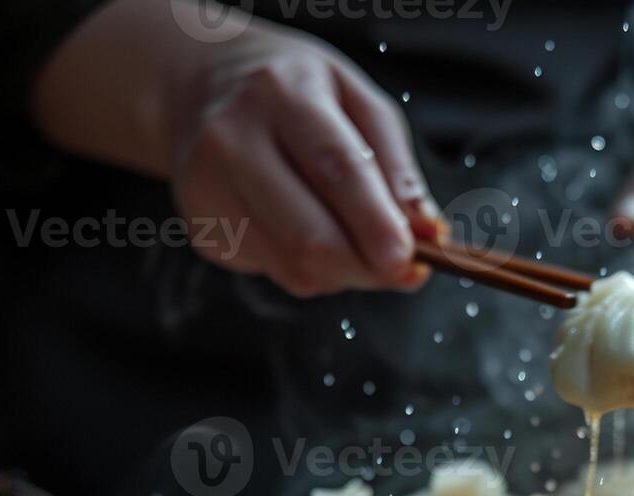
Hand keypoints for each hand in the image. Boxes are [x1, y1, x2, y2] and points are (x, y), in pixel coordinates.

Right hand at [36, 0, 439, 297]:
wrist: (203, 85)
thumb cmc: (298, 93)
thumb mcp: (358, 103)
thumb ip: (398, 170)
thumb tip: (430, 235)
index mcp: (283, 93)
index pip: (336, 167)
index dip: (376, 222)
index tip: (408, 259)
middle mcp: (233, 140)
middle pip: (309, 236)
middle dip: (368, 267)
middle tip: (404, 267)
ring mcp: (208, 189)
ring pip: (296, 268)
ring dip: (347, 272)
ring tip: (360, 241)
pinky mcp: (204, 229)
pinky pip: (278, 272)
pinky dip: (313, 269)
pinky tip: (311, 231)